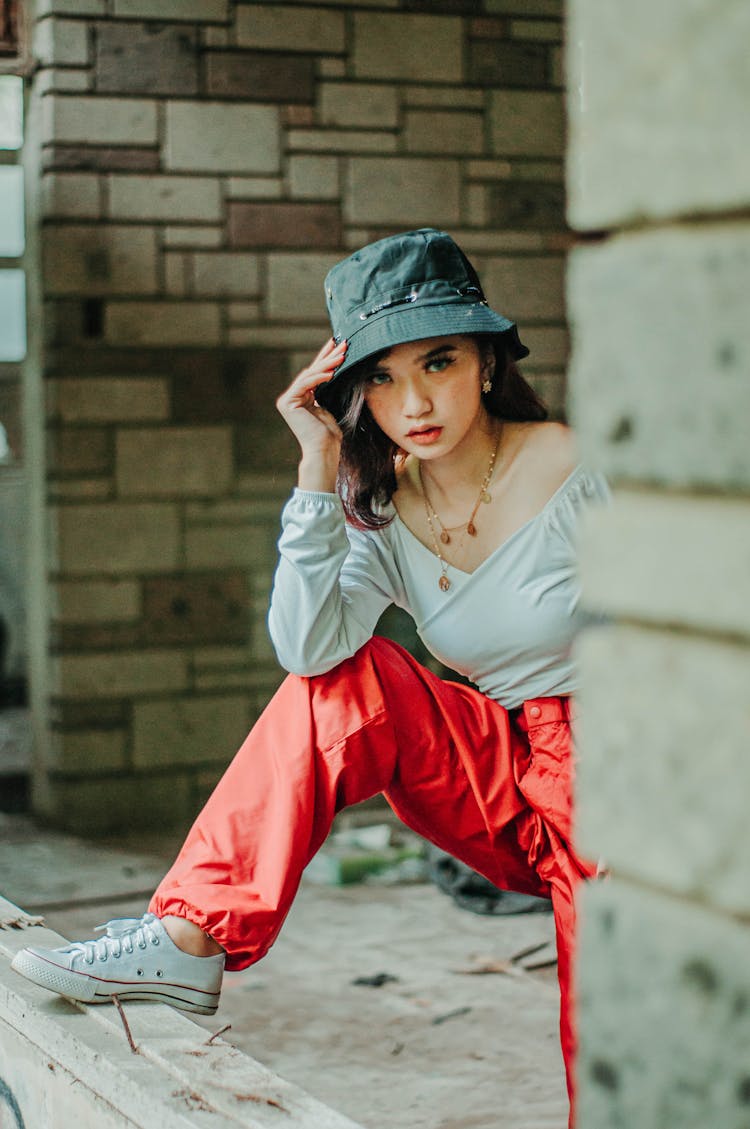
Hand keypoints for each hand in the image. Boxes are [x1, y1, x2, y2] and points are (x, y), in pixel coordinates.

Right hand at [276, 338, 346, 490]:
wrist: (324, 451)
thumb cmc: (330, 434)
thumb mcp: (330, 405)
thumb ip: (327, 389)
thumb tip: (335, 370)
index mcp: (302, 397)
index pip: (316, 373)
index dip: (327, 358)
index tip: (339, 344)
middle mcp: (293, 397)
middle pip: (313, 371)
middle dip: (328, 356)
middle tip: (343, 342)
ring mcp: (288, 399)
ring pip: (309, 375)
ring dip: (327, 363)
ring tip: (342, 354)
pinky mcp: (287, 403)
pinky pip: (305, 384)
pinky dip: (319, 377)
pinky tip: (331, 371)